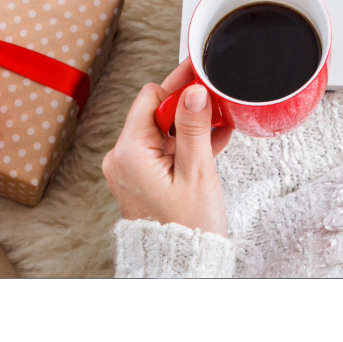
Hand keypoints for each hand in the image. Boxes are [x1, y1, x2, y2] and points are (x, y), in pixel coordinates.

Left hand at [101, 58, 231, 236]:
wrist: (182, 264)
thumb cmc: (187, 227)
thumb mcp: (197, 172)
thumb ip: (194, 127)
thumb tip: (193, 91)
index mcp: (129, 153)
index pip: (150, 98)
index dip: (178, 86)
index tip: (202, 76)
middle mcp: (123, 159)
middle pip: (155, 113)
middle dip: (187, 106)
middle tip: (216, 100)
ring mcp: (132, 170)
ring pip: (162, 131)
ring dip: (190, 125)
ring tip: (219, 121)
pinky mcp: (143, 179)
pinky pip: (164, 149)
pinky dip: (185, 144)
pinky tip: (212, 140)